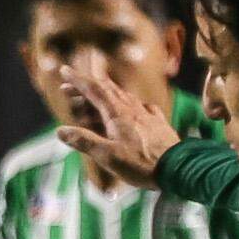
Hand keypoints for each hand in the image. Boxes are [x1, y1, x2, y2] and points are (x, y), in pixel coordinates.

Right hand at [53, 66, 182, 188]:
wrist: (177, 168)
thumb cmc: (141, 164)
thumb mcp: (107, 156)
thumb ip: (84, 141)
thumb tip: (61, 131)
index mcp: (117, 113)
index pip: (94, 89)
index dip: (77, 80)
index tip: (64, 70)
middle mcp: (132, 108)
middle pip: (106, 91)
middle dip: (85, 88)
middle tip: (68, 90)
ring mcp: (146, 114)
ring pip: (121, 97)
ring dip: (103, 97)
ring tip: (90, 105)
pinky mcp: (157, 123)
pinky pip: (140, 107)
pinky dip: (127, 105)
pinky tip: (131, 109)